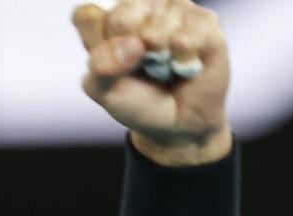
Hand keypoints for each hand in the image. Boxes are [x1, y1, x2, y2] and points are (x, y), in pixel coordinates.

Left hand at [73, 0, 232, 164]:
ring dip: (159, 56)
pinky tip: (183, 63)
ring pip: (159, 24)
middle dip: (128, 50)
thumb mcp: (104, 91)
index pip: (87, 15)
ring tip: (165, 66)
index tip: (109, 66)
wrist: (175, 126)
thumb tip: (133, 43)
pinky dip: (185, 53)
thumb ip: (100, 65)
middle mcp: (141, 7)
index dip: (96, 45)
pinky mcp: (205, 22)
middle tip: (141, 65)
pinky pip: (192, 30)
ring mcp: (174, 10)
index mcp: (107, 19)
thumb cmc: (136, 102)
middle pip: (122, 15)